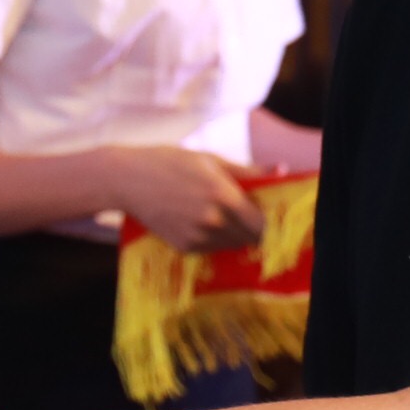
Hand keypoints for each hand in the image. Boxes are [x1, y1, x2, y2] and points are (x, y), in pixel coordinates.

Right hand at [95, 148, 260, 255]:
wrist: (128, 180)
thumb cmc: (170, 162)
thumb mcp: (210, 160)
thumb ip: (248, 171)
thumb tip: (282, 171)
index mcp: (224, 196)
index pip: (262, 223)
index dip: (268, 220)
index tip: (266, 213)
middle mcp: (213, 221)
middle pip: (250, 237)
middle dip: (252, 227)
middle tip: (244, 214)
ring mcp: (198, 237)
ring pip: (232, 245)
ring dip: (233, 234)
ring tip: (218, 214)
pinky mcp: (185, 247)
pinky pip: (212, 248)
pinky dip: (213, 239)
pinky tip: (200, 221)